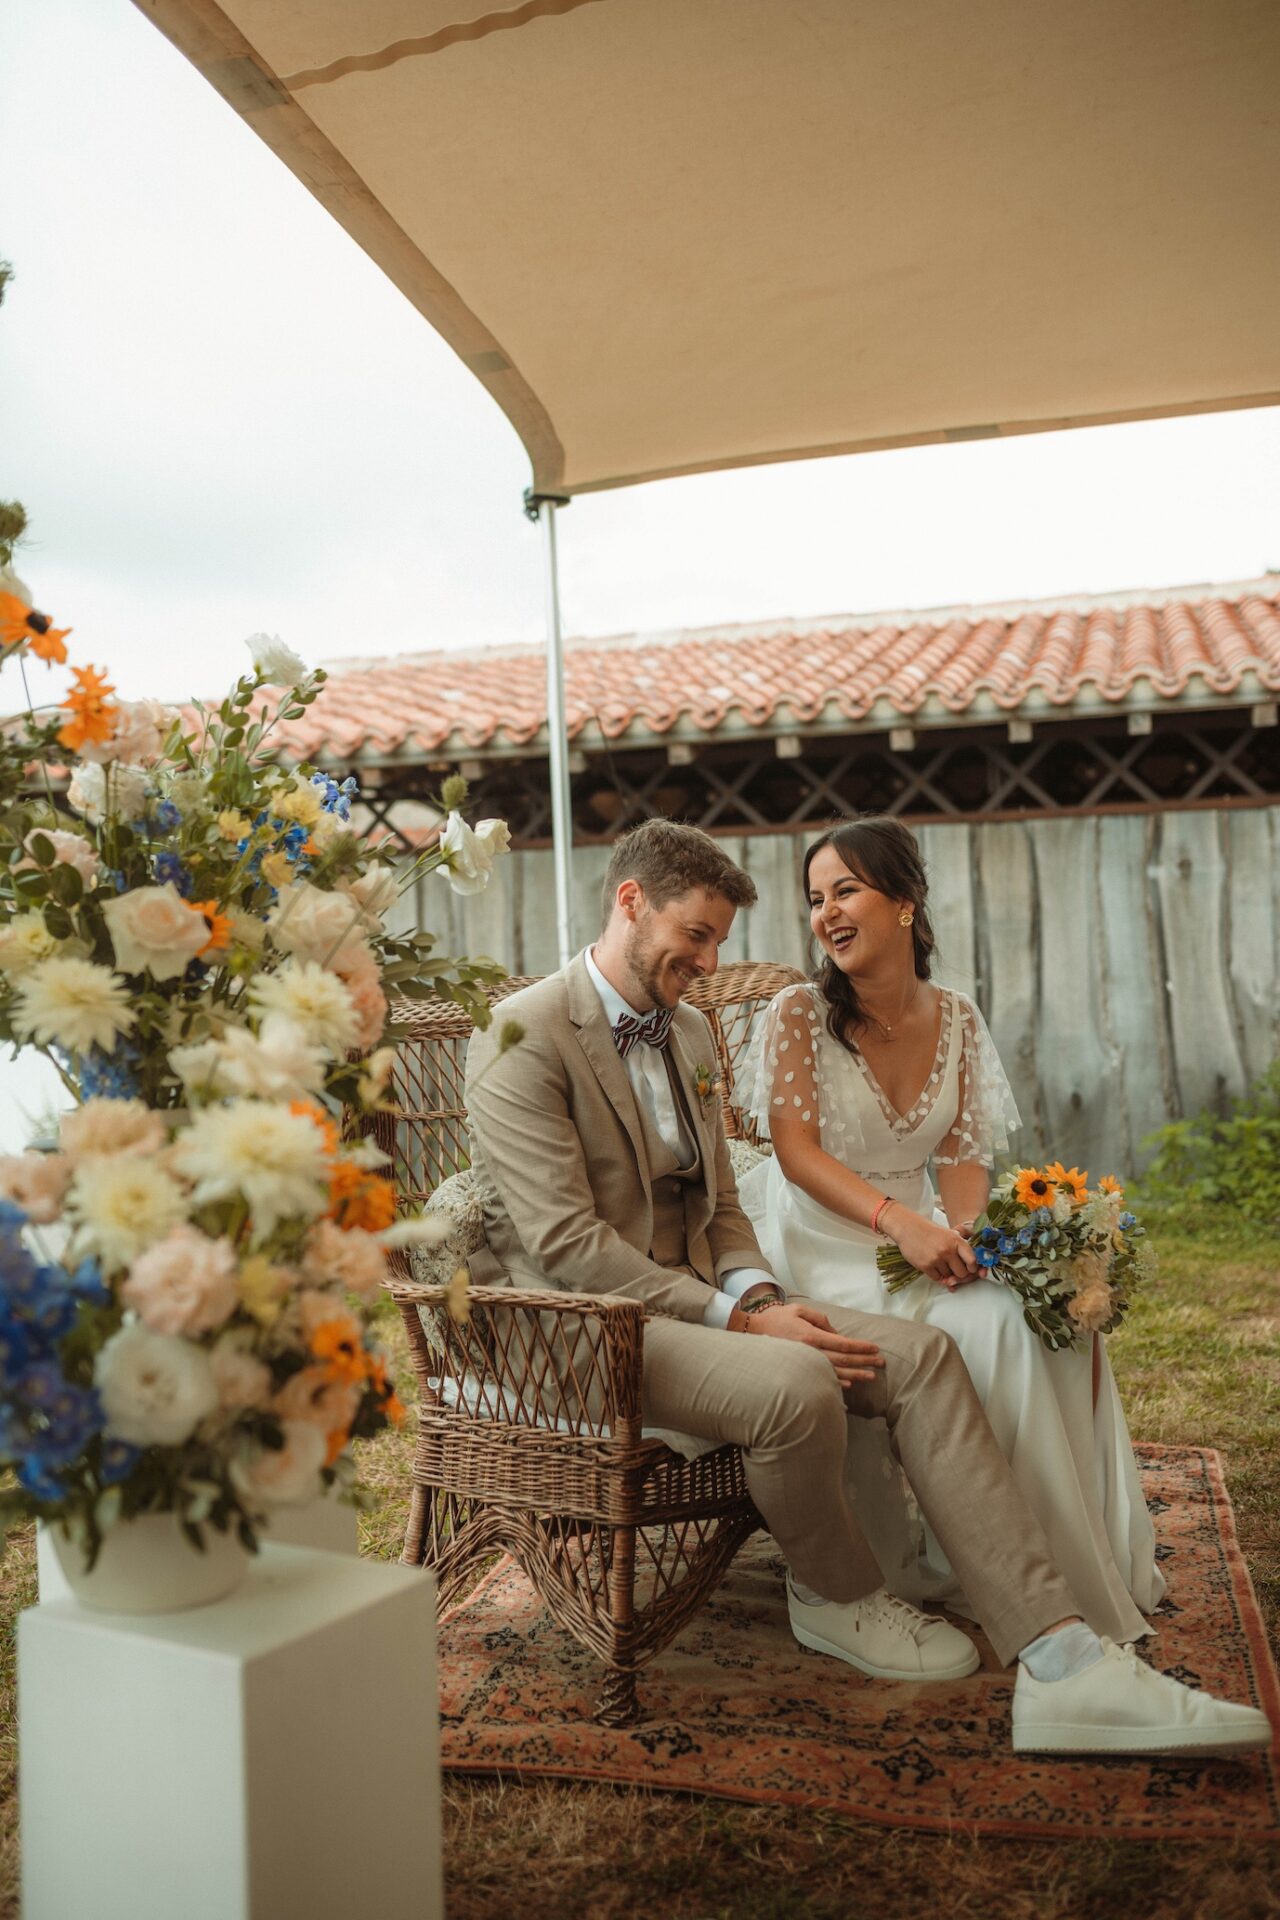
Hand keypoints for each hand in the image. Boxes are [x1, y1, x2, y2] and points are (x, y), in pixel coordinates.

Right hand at [728, 1300, 883, 1385]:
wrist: (752, 1334)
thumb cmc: (777, 1319)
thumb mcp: (799, 1310)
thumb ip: (820, 1319)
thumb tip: (836, 1332)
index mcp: (812, 1336)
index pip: (843, 1343)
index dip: (861, 1347)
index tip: (875, 1348)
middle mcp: (810, 1353)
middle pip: (843, 1359)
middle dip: (864, 1361)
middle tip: (881, 1363)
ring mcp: (805, 1365)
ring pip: (836, 1372)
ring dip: (856, 1375)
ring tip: (871, 1377)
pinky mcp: (799, 1372)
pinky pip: (821, 1380)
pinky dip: (837, 1383)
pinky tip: (849, 1385)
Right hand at [882, 1204, 976, 1289]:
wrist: (907, 1228)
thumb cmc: (928, 1231)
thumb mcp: (948, 1235)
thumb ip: (959, 1250)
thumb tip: (969, 1269)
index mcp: (956, 1240)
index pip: (972, 1260)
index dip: (973, 1268)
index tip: (969, 1269)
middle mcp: (948, 1250)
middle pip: (962, 1273)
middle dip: (958, 1274)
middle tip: (953, 1270)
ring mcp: (936, 1258)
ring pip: (949, 1277)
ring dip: (945, 1274)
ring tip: (938, 1262)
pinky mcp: (925, 1265)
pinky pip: (937, 1278)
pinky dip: (936, 1275)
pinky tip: (932, 1265)